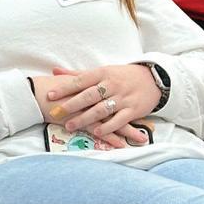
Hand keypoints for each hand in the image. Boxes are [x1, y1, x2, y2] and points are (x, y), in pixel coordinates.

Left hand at [36, 64, 160, 139]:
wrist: (153, 79)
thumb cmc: (121, 76)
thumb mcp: (101, 71)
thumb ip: (78, 74)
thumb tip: (55, 71)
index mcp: (102, 73)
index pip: (80, 80)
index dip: (64, 88)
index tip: (50, 95)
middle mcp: (112, 85)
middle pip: (89, 95)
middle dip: (71, 105)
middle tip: (55, 113)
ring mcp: (123, 98)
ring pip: (102, 109)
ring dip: (85, 119)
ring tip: (70, 126)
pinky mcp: (133, 110)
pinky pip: (119, 120)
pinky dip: (107, 127)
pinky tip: (96, 132)